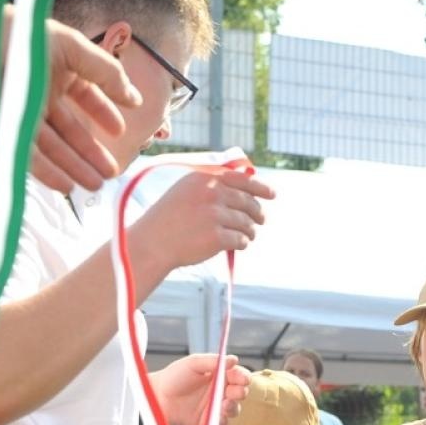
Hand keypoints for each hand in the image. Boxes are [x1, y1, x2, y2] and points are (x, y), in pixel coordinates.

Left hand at [31, 20, 142, 193]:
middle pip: (72, 129)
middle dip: (92, 152)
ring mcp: (22, 113)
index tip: (119, 133)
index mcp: (58, 70)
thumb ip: (107, 73)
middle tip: (111, 173)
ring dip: (75, 167)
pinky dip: (49, 173)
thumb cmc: (20, 38)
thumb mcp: (72, 48)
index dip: (104, 114)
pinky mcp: (4, 130)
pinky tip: (66, 186)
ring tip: (95, 186)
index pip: (86, 96)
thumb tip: (135, 99)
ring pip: (54, 146)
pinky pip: (30, 156)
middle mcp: (41, 93)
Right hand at [138, 167, 275, 268]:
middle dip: (258, 212)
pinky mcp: (217, 236)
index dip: (260, 187)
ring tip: (247, 236)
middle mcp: (211, 193)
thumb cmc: (169, 219)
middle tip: (261, 220)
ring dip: (250, 231)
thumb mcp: (186, 190)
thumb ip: (211, 184)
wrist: (152, 243)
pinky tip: (237, 245)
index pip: (241, 179)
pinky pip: (241, 240)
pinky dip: (242, 244)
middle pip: (248, 202)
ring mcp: (214, 214)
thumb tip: (245, 183)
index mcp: (204, 179)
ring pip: (247, 223)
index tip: (272, 194)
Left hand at [150, 354, 252, 424]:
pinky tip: (218, 417)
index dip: (243, 377)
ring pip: (234, 410)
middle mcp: (219, 392)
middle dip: (240, 393)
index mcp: (219, 376)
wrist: (157, 396)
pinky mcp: (208, 422)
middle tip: (234, 392)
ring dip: (234, 408)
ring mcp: (214, 408)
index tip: (243, 379)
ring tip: (225, 405)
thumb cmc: (173, 376)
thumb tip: (234, 359)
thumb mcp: (193, 363)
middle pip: (240, 393)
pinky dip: (223, 422)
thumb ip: (213, 361)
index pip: (238, 376)